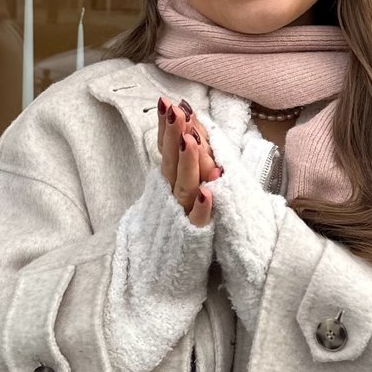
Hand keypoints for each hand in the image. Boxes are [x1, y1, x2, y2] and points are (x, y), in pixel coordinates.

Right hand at [157, 97, 222, 227]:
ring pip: (183, 186)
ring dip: (187, 163)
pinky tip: (207, 193)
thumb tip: (184, 123)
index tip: (166, 102)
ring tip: (189, 141)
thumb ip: (179, 160)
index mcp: (170, 180)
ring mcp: (181, 213)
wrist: (163, 268)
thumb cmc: (175, 221)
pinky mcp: (193, 235)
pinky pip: (197, 220)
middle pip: (172, 161)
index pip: (166, 149)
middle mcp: (173, 193)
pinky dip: (201, 207)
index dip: (165, 127)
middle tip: (175, 111)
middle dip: (173, 135)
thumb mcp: (177, 186)